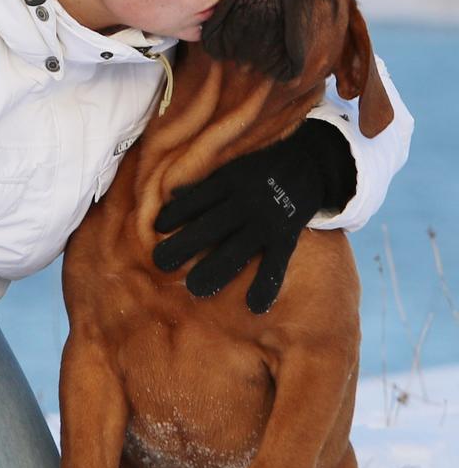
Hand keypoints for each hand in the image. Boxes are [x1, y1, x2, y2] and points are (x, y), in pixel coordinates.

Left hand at [152, 120, 355, 313]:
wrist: (311, 161)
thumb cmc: (260, 168)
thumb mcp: (231, 168)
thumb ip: (206, 184)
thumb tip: (170, 196)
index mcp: (228, 183)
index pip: (196, 200)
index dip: (175, 214)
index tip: (157, 229)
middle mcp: (245, 202)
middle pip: (210, 227)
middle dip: (184, 245)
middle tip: (160, 263)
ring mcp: (266, 221)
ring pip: (237, 249)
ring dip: (215, 270)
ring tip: (195, 288)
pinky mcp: (286, 236)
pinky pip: (275, 263)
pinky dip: (265, 285)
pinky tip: (254, 306)